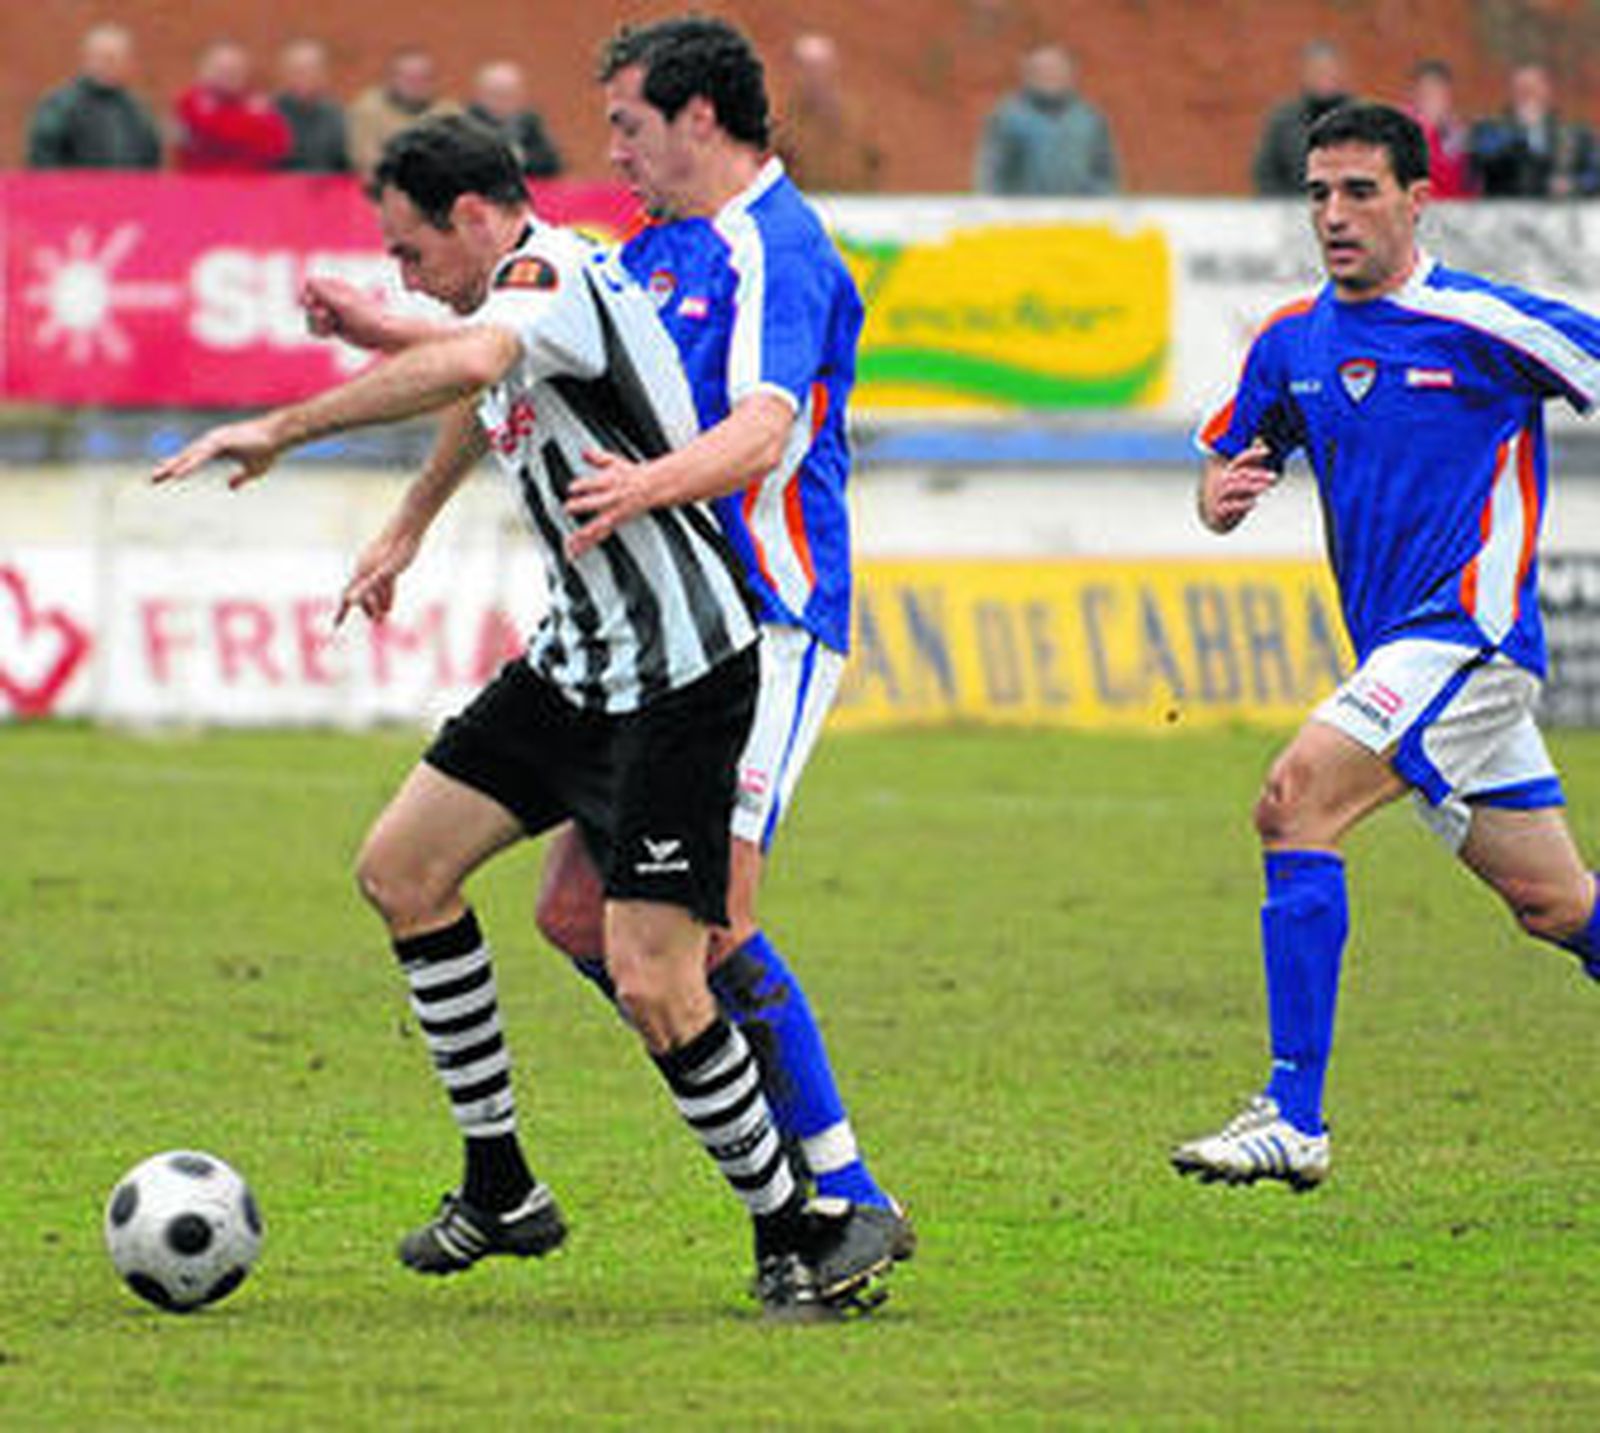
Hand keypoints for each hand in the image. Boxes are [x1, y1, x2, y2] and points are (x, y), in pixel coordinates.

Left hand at [150, 417, 282, 489]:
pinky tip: (178, 474)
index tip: (163, 478)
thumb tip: (229, 487)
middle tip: (152, 479)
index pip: (192, 459)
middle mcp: (211, 442)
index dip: (177, 468)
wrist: (279, 435)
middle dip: (168, 467)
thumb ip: (240, 478)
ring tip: (160, 477)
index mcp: (216, 448)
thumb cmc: (268, 449)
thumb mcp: (253, 470)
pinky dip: (188, 465)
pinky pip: (200, 456)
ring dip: (174, 467)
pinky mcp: (220, 441)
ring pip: (190, 456)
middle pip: (185, 456)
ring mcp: (214, 440)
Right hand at [301, 276, 413, 352]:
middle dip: (314, 312)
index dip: (310, 296)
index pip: (309, 285)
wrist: (383, 334)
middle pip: (306, 302)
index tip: (319, 305)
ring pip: (309, 316)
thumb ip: (324, 293)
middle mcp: (331, 296)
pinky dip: (320, 332)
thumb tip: (308, 281)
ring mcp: (331, 311)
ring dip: (317, 324)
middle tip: (329, 318)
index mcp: (335, 285)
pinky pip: (315, 328)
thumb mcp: (344, 303)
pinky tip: (331, 333)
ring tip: (332, 327)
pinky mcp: (333, 325)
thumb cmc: (367, 316)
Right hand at [336, 525, 421, 625]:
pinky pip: (382, 582)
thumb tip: (350, 600)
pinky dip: (385, 594)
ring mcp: (374, 565)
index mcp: (361, 573)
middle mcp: (364, 568)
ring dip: (377, 603)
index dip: (341, 612)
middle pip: (360, 594)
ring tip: (385, 615)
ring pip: (372, 588)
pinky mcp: (387, 562)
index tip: (336, 627)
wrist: (407, 527)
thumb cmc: (397, 551)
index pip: (346, 597)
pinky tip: (391, 601)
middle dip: (367, 609)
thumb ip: (367, 588)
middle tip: (377, 622)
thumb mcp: (385, 573)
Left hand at [563, 449, 651, 558]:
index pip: (597, 483)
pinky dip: (586, 545)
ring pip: (598, 526)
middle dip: (583, 506)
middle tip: (568, 508)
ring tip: (570, 543)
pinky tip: (575, 552)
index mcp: (612, 482)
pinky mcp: (614, 523)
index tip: (571, 488)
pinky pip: (598, 536)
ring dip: (583, 534)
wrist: (654, 488)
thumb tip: (585, 453)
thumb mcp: (616, 463)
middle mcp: (613, 499)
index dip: (584, 486)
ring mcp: (614, 513)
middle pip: (597, 503)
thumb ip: (598, 458)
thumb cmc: (633, 475)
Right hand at [1201, 440, 1278, 531]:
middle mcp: (1222, 481)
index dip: (1252, 454)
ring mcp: (1219, 495)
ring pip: (1234, 487)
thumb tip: (1260, 438)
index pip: (1239, 459)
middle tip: (1274, 476)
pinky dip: (1242, 504)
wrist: (1211, 515)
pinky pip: (1229, 506)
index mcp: (1228, 471)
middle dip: (1257, 474)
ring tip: (1266, 487)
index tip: (1267, 450)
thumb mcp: (1239, 474)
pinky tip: (1254, 502)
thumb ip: (1250, 459)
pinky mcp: (1219, 510)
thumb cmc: (1230, 492)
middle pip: (1239, 473)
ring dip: (1251, 486)